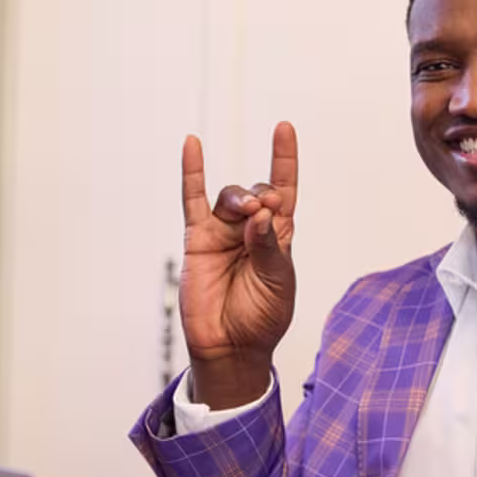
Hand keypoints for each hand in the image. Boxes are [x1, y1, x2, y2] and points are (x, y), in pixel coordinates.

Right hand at [179, 122, 297, 407]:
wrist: (231, 347)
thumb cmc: (262, 318)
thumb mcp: (278, 283)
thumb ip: (269, 247)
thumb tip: (260, 214)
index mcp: (279, 235)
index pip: (284, 190)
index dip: (284, 160)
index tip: (283, 129)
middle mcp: (251, 228)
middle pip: (257, 191)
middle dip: (262, 194)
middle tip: (264, 210)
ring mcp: (223, 231)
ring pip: (230, 196)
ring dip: (239, 196)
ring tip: (247, 211)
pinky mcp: (197, 238)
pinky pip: (192, 199)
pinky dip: (192, 172)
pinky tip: (192, 144)